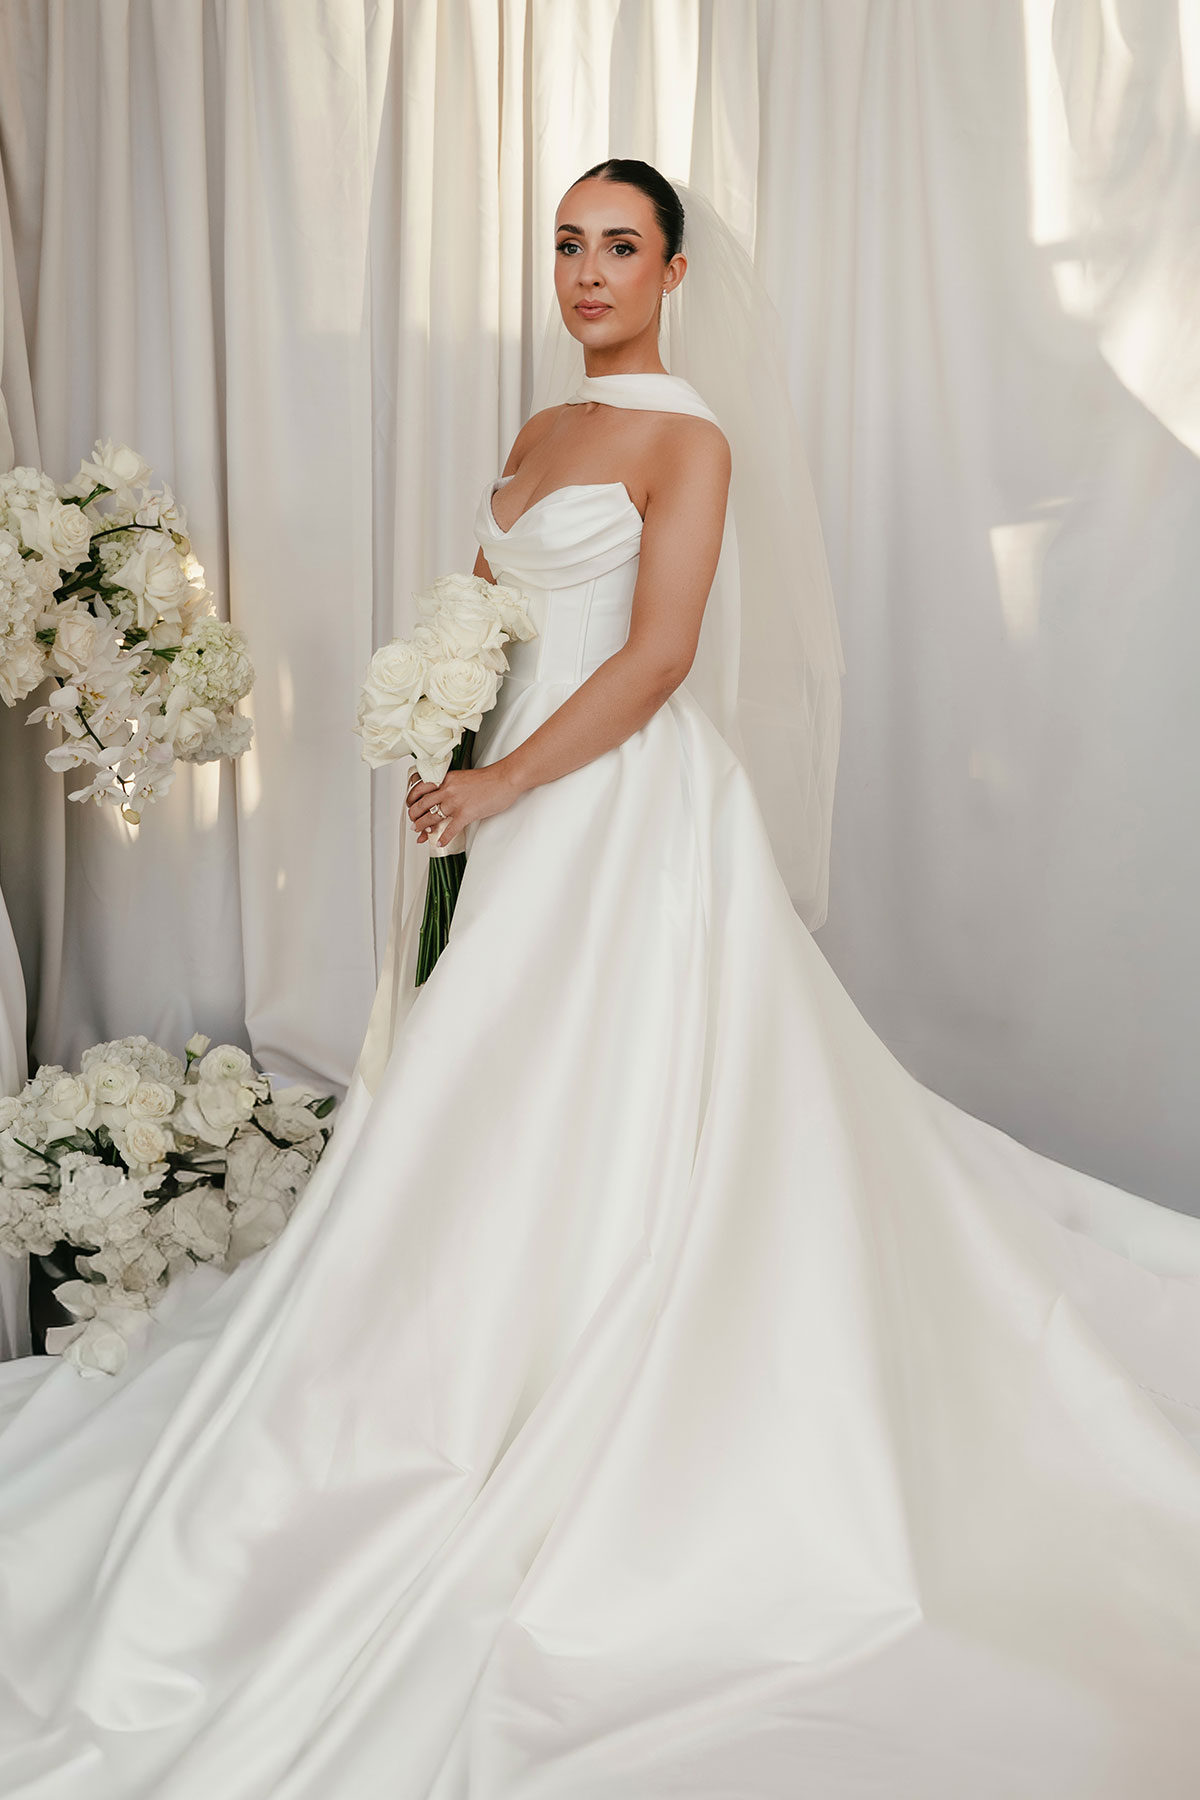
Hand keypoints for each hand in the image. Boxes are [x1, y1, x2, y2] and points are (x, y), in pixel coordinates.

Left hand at [406, 761, 520, 845]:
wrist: (505, 779)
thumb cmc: (489, 779)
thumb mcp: (463, 777)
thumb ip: (451, 785)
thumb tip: (444, 797)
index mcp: (446, 779)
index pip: (420, 788)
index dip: (411, 799)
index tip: (410, 806)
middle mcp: (447, 790)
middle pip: (422, 804)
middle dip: (414, 816)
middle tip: (413, 823)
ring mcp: (455, 802)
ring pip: (431, 817)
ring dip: (423, 828)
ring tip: (421, 834)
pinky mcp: (466, 813)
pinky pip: (450, 829)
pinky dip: (443, 838)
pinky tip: (440, 842)